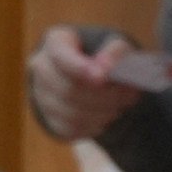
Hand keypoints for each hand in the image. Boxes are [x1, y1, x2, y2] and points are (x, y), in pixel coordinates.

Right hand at [29, 24, 145, 143]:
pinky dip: (95, 126)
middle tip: (129, 96)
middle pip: (69, 89)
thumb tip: (106, 71)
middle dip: (103, 96)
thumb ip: (115, 52)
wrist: (94, 73)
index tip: (101, 78)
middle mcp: (41, 67)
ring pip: (71, 113)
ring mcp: (42, 95)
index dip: (80, 69)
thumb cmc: (107, 56)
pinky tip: (108, 116)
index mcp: (55, 42)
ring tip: (120, 106)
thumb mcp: (116, 45)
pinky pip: (73, 128)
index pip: (61, 56)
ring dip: (102, 113)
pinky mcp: (50, 119)